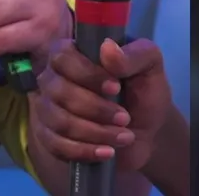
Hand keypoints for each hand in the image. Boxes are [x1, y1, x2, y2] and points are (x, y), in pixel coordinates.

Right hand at [33, 37, 170, 172]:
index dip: (87, 74)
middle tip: (125, 117)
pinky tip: (107, 152)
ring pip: (59, 121)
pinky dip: (84, 151)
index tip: (116, 87)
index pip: (63, 57)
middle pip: (59, 92)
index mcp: (73, 53)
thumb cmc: (144, 91)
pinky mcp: (50, 137)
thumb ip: (134, 54)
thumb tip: (107, 48)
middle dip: (95, 109)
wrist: (147, 130)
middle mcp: (53, 78)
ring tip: (124, 136)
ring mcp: (48, 108)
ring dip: (95, 132)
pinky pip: (56, 146)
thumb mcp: (150, 67)